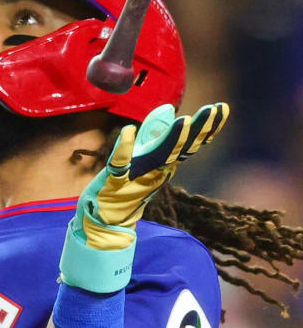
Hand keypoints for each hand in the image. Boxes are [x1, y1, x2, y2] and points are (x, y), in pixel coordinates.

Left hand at [60, 101, 228, 292]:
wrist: (106, 218)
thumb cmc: (125, 185)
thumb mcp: (143, 155)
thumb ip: (154, 132)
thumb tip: (169, 109)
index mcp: (164, 163)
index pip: (189, 144)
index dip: (206, 127)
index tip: (221, 108)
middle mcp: (155, 168)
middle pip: (180, 148)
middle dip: (197, 129)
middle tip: (212, 110)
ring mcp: (136, 175)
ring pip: (158, 155)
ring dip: (172, 139)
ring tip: (183, 121)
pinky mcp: (114, 180)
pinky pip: (119, 163)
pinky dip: (124, 148)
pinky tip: (129, 131)